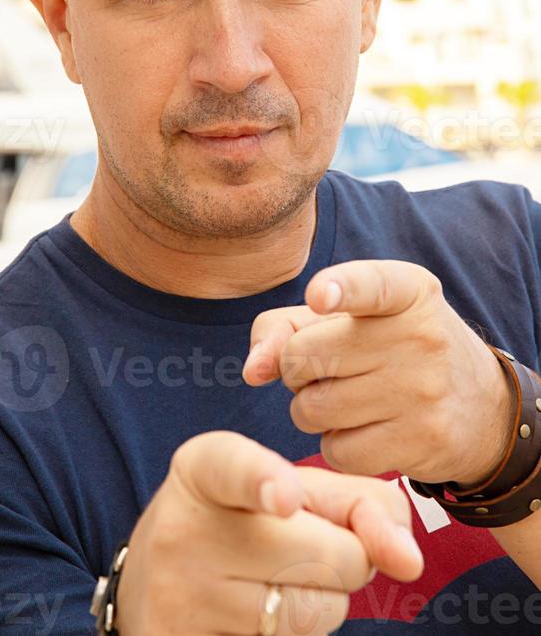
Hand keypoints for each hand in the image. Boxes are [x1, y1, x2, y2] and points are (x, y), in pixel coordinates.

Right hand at [115, 430, 423, 635]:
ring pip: (319, 613)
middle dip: (345, 556)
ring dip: (323, 600)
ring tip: (274, 580)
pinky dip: (295, 634)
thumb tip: (409, 559)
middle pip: (329, 555)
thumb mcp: (285, 486)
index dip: (268, 483)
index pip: (236, 470)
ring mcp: (181, 602)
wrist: (152, 584)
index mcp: (203, 469)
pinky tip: (255, 615)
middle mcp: (183, 530)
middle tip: (302, 546)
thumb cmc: (243, 522)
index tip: (286, 499)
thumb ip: (358, 502)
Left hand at [242, 259, 516, 486]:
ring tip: (345, 397)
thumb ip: (287, 326)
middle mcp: (418, 335)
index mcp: (407, 291)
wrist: (481, 408)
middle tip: (322, 369)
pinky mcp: (421, 441)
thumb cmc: (393, 349)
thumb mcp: (354, 318)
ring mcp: (422, 391)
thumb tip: (253, 372)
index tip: (319, 296)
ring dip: (311, 408)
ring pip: (312, 408)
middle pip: (304, 355)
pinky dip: (335, 444)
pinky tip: (362, 429)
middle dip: (295, 368)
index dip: (339, 289)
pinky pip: (336, 450)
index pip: (369, 283)